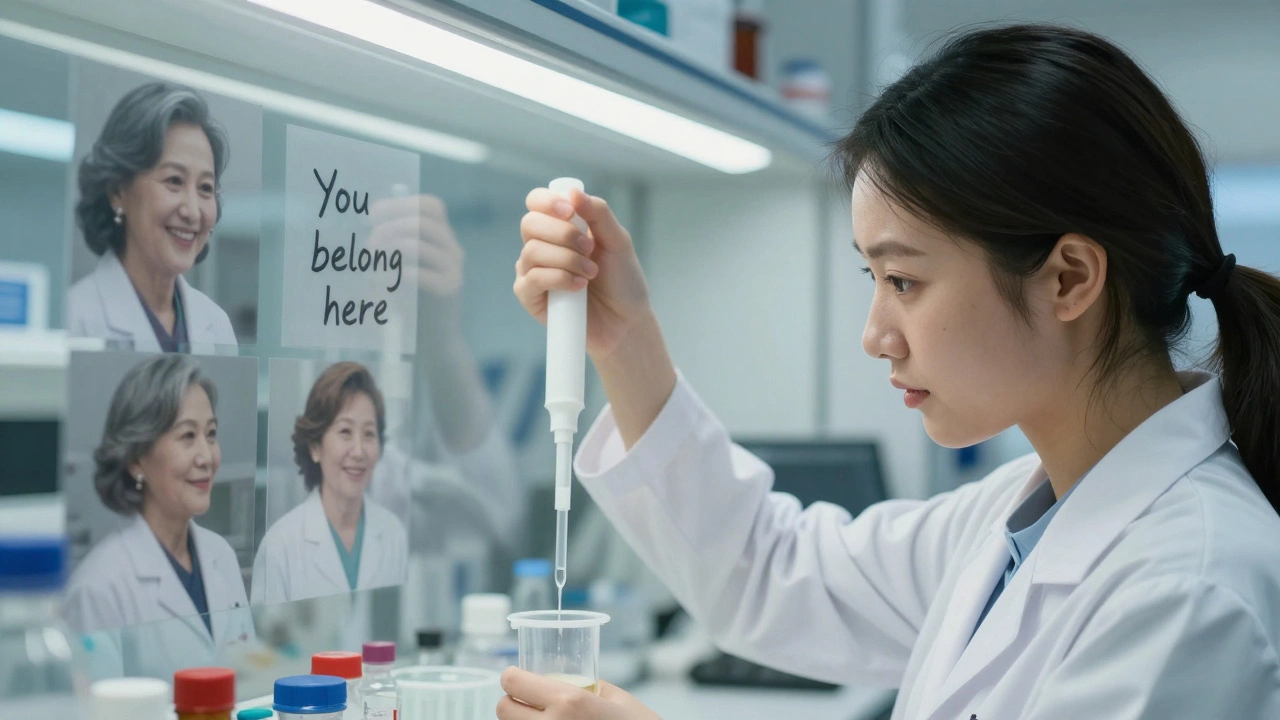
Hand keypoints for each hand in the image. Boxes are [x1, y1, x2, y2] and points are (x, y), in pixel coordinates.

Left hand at [369, 194, 463, 298]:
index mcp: (444, 236)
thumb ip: (396, 240)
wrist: (434, 333)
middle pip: (423, 222)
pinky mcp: (449, 288)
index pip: (430, 206)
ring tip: (372, 263)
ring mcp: (454, 268)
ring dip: (389, 250)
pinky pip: (418, 273)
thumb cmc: (414, 296)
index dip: (399, 205)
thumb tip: (370, 220)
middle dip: (390, 228)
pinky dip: (393, 275)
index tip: (371, 215)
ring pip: (419, 245)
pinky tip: (381, 283)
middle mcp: (453, 248)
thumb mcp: (405, 262)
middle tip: (369, 244)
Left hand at [497, 667, 662, 719]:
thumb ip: (586, 685)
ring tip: (543, 719)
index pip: (512, 683)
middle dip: (512, 702)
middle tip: (527, 702)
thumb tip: (563, 678)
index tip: (517, 677)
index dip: (511, 677)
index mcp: (568, 701)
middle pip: (503, 710)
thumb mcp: (615, 697)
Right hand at [515, 188, 652, 362]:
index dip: (547, 202)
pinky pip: (531, 279)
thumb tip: (573, 192)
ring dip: (567, 260)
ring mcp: (532, 270)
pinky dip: (558, 279)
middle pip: (530, 224)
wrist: (626, 321)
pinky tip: (578, 287)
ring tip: (590, 273)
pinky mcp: (530, 297)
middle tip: (589, 250)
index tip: (570, 211)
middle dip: (563, 234)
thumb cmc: (622, 281)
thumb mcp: (618, 241)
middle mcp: (541, 245)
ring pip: (532, 252)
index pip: (536, 202)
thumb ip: (598, 214)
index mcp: (560, 226)